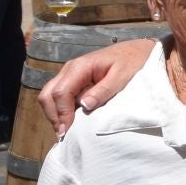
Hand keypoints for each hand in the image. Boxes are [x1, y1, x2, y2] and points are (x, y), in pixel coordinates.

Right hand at [40, 39, 158, 132]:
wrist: (137, 50)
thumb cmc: (132, 61)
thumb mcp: (123, 76)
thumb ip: (104, 90)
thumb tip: (84, 105)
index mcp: (80, 67)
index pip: (61, 92)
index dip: (62, 112)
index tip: (67, 130)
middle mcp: (70, 69)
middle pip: (48, 94)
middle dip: (53, 115)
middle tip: (63, 134)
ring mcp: (70, 74)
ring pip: (50, 96)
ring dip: (55, 113)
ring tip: (66, 130)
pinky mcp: (74, 80)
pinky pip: (60, 95)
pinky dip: (61, 109)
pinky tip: (71, 120)